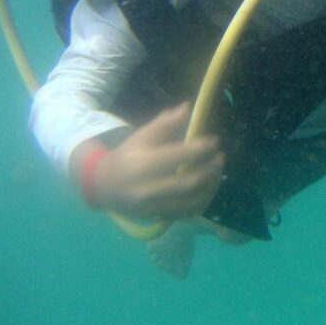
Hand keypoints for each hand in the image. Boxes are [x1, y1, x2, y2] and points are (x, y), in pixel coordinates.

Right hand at [94, 103, 224, 218]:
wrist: (104, 186)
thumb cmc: (128, 156)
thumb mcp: (141, 136)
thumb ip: (164, 123)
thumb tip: (187, 107)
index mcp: (142, 165)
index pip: (177, 157)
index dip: (200, 149)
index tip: (215, 141)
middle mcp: (147, 189)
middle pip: (188, 182)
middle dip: (210, 169)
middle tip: (221, 156)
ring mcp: (153, 207)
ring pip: (192, 201)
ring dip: (211, 185)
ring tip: (218, 170)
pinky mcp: (159, 217)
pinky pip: (189, 212)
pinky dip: (204, 199)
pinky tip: (210, 186)